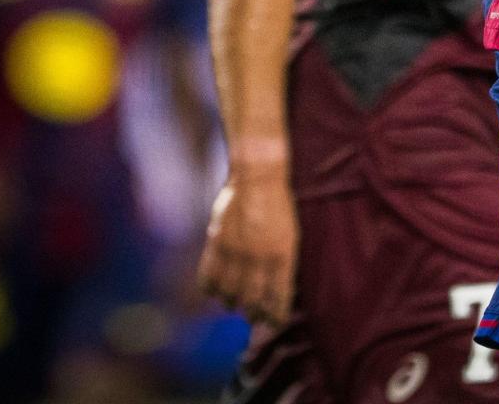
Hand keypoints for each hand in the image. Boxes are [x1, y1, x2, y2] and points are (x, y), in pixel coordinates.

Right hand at [198, 164, 297, 324]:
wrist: (258, 176)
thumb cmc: (278, 204)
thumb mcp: (290, 233)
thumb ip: (281, 261)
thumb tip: (274, 288)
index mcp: (282, 254)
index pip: (278, 296)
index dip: (276, 314)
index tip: (274, 322)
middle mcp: (259, 256)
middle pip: (252, 299)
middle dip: (253, 313)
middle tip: (252, 316)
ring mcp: (236, 250)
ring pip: (229, 291)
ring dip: (231, 301)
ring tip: (233, 303)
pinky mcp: (217, 242)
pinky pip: (209, 275)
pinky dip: (210, 288)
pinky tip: (213, 290)